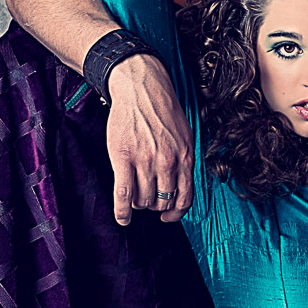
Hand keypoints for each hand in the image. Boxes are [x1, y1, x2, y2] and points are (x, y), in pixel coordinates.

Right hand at [105, 54, 193, 223]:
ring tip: (134, 196)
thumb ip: (183, 162)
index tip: (167, 217)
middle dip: (155, 205)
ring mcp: (145, 161)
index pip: (184, 198)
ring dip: (138, 203)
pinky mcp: (124, 158)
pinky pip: (123, 194)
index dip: (175, 213)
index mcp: (185, 158)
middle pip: (162, 202)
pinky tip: (122, 218)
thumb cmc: (162, 112)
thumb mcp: (184, 136)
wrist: (141, 89)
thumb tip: (180, 189)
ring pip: (143, 200)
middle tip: (147, 198)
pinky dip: (122, 211)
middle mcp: (168, 162)